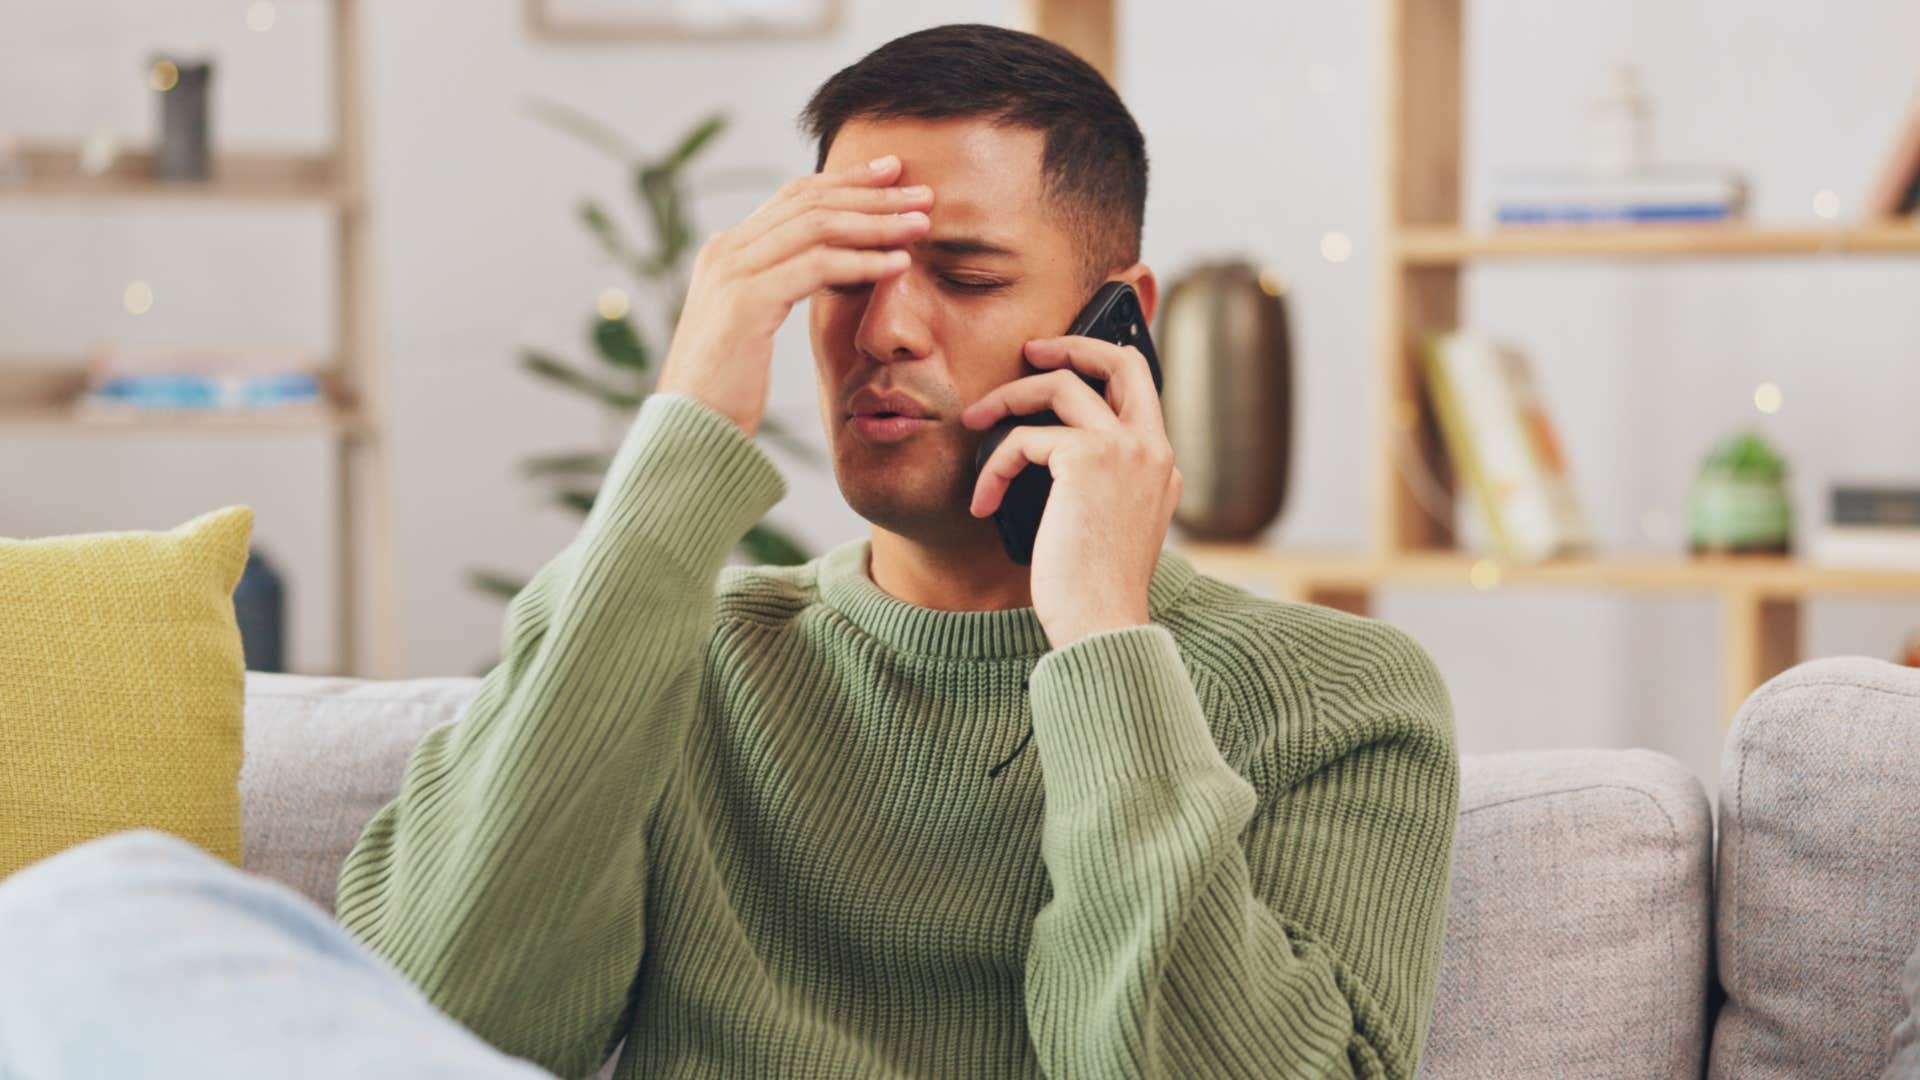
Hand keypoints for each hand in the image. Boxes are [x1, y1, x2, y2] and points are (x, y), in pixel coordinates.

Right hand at [655, 154, 932, 436]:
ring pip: (818, 227)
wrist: (690, 430)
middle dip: (872, 194)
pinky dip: (863, 262)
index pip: (794, 197)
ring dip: (876, 223)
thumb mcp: (753, 325)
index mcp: (727, 251)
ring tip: (921, 225)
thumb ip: (779, 287)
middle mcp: (726, 251)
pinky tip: (899, 265)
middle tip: (922, 193)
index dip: (847, 181)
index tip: (892, 175)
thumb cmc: (727, 390)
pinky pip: (817, 268)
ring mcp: (733, 272)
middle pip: (810, 201)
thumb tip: (831, 268)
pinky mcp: (747, 301)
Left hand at [960, 336, 1182, 649]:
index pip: (1140, 389)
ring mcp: (1125, 450)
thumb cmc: (1092, 591)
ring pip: (1060, 385)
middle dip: (1071, 344)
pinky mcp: (1086, 459)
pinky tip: (982, 502)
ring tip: (974, 422)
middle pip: (1120, 361)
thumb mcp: (1104, 527)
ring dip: (1008, 398)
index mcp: (1161, 466)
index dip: (1102, 364)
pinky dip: (994, 465)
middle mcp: (1153, 449)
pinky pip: (1024, 438)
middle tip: (1028, 352)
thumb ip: (1094, 484)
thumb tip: (1041, 451)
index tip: (1062, 362)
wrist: (1101, 625)